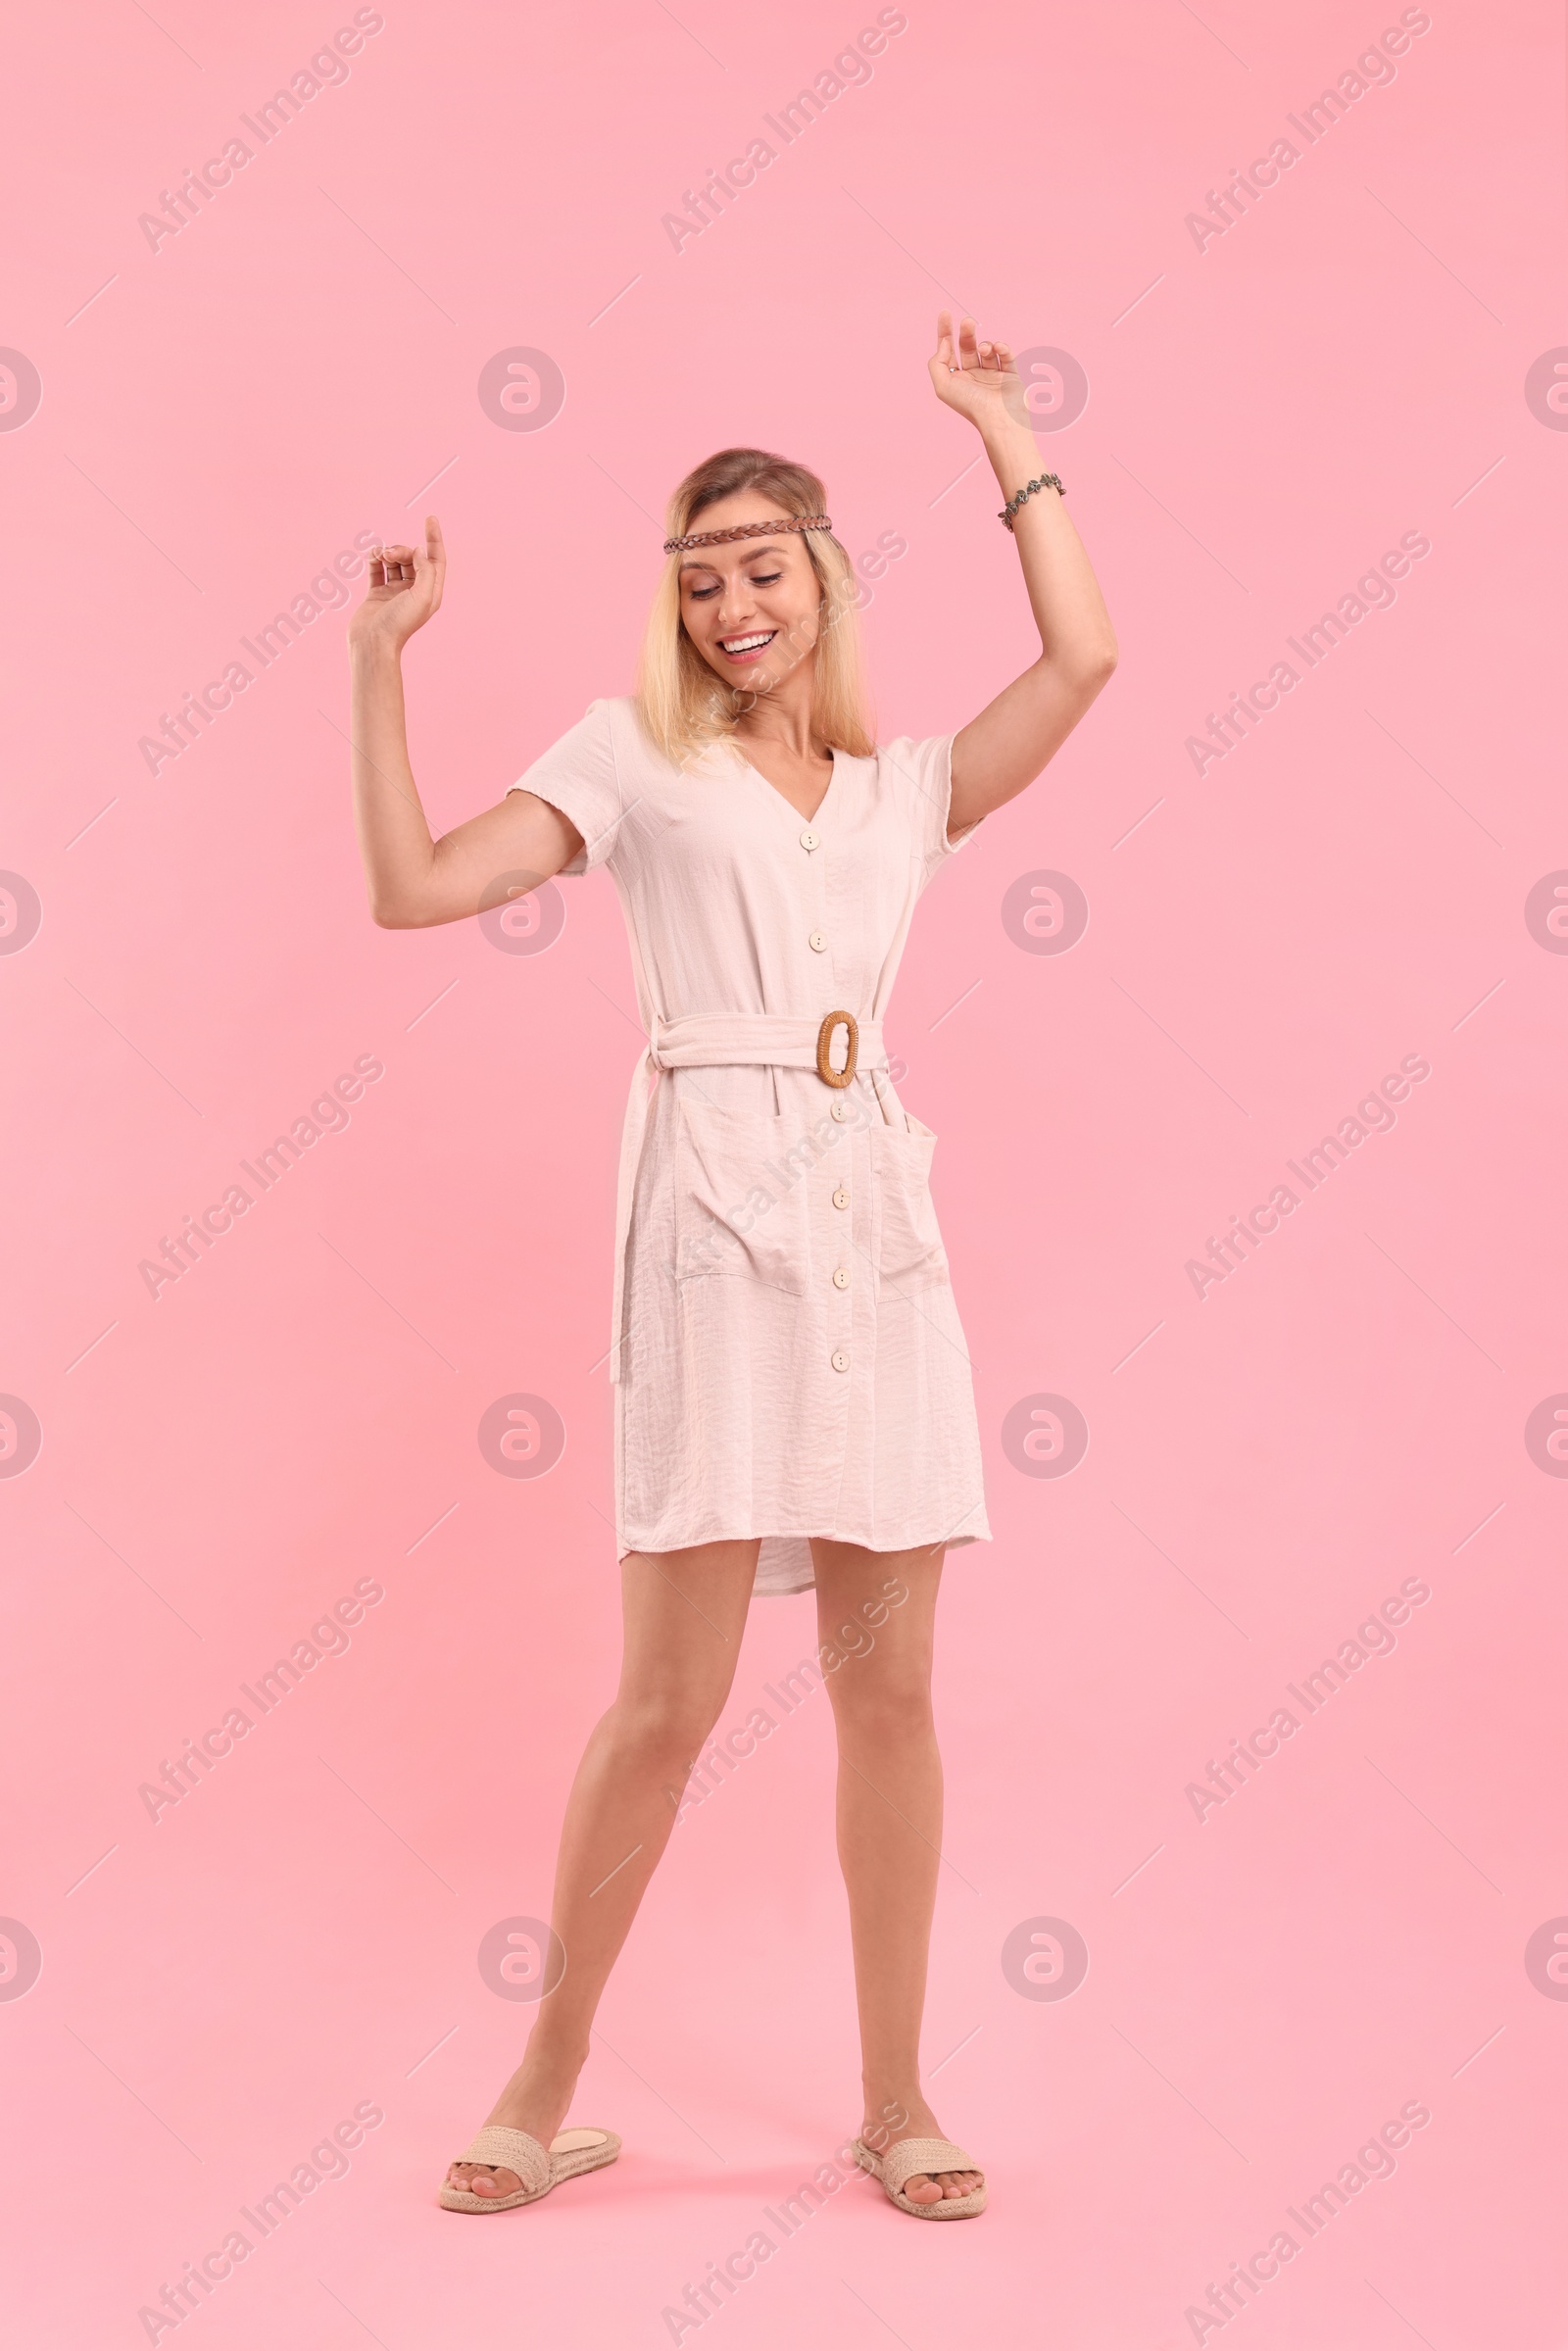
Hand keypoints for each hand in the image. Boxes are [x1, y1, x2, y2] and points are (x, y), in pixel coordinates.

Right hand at [348, 514, 445, 656]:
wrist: (372, 643)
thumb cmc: (399, 624)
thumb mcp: (422, 596)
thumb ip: (425, 571)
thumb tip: (419, 551)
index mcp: (429, 593)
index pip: (435, 559)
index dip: (434, 538)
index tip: (430, 518)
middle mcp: (414, 591)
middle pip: (412, 557)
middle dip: (401, 549)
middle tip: (390, 553)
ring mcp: (394, 592)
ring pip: (394, 561)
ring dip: (387, 552)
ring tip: (380, 554)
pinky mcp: (377, 593)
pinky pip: (377, 568)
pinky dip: (374, 558)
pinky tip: (372, 555)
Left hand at [927, 313, 1030, 437]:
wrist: (999, 418)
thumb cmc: (971, 405)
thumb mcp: (942, 386)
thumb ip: (937, 362)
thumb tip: (945, 343)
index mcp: (957, 379)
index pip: (948, 350)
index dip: (945, 331)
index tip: (945, 313)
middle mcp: (974, 377)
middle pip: (967, 346)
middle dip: (967, 332)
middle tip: (968, 321)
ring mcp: (992, 375)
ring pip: (987, 349)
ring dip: (985, 344)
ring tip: (984, 349)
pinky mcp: (1010, 375)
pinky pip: (1006, 354)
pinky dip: (1002, 348)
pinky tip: (998, 349)